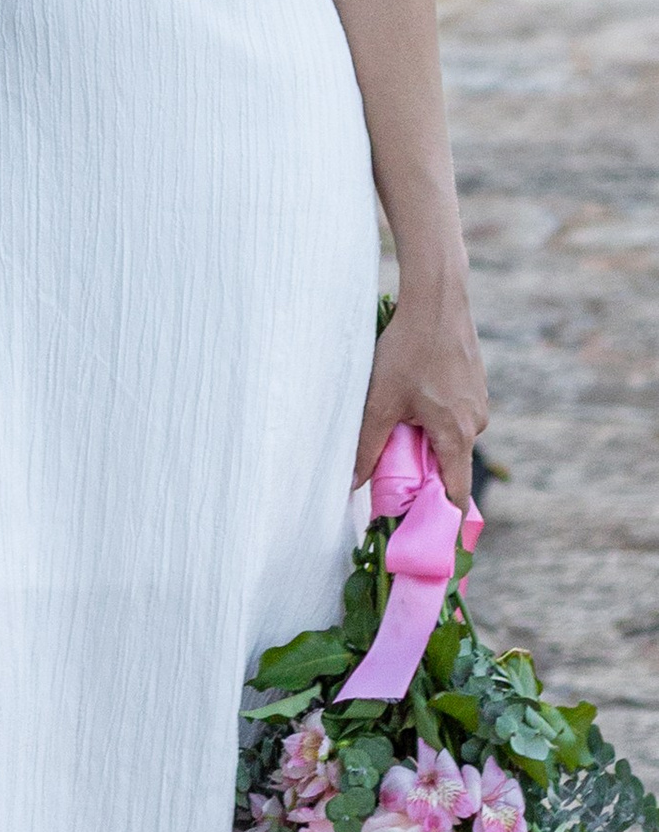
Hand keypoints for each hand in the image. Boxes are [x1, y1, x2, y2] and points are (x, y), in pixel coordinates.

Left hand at [355, 288, 489, 508]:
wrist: (437, 299)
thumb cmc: (407, 350)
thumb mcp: (379, 401)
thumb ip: (366, 446)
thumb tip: (351, 485)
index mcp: (457, 435)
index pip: (456, 493)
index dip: (441, 517)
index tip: (426, 532)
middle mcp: (476, 424)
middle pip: (449, 465)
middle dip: (422, 475)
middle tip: (389, 475)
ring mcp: (479, 403)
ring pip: (449, 437)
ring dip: (424, 441)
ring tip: (395, 425)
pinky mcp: (474, 385)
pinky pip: (452, 415)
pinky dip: (432, 418)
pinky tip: (410, 398)